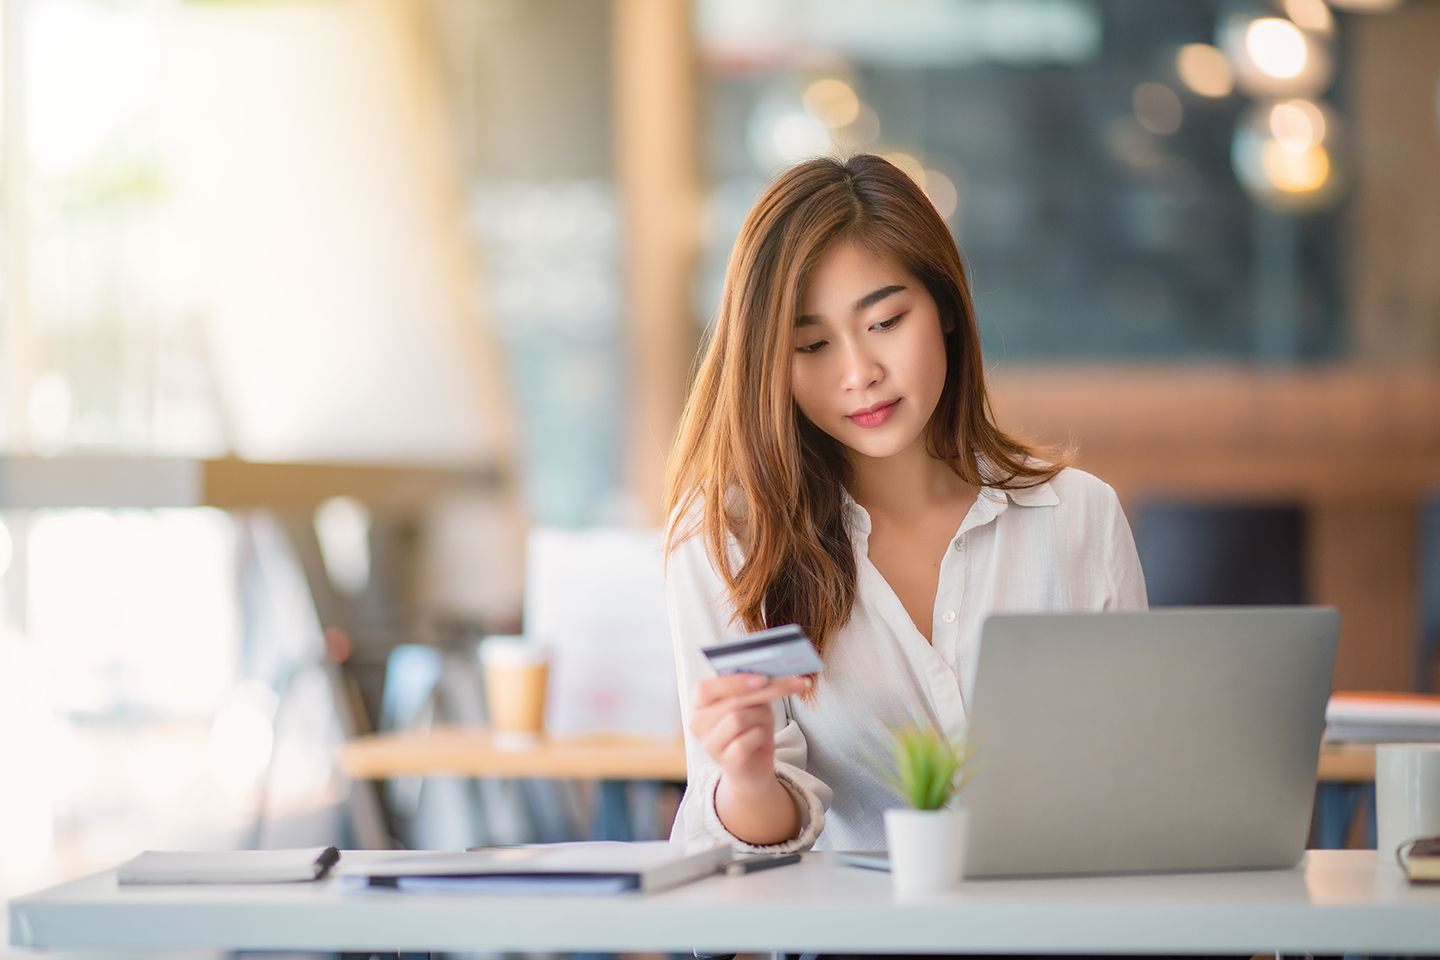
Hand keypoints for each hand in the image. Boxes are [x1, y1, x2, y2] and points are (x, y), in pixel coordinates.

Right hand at [689, 673, 810, 791]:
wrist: (753, 768)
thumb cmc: (751, 730)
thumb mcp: (753, 703)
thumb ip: (753, 687)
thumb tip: (770, 673)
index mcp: (700, 703)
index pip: (706, 687)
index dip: (734, 681)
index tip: (762, 678)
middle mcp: (698, 723)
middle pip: (731, 701)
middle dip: (765, 691)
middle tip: (792, 685)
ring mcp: (709, 744)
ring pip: (739, 718)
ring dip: (761, 717)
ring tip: (764, 722)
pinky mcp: (725, 761)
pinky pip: (747, 740)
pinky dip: (761, 736)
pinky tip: (760, 739)